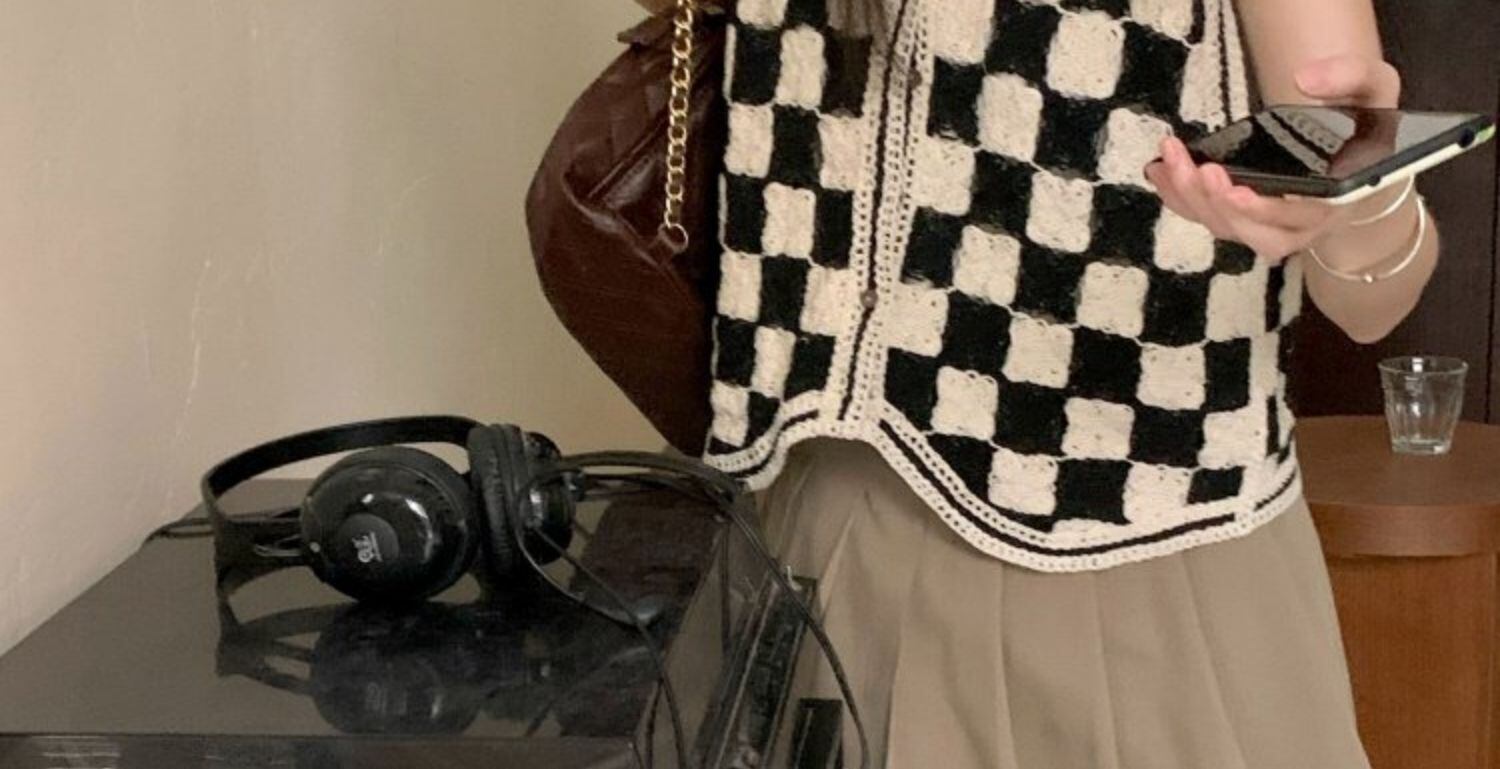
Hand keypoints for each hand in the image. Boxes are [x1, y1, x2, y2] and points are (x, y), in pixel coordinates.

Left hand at [1143, 54, 1403, 263]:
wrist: (1354, 148)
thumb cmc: (1363, 123)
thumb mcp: (1375, 89)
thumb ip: (1350, 77)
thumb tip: (1306, 79)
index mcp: (1335, 201)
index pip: (1298, 220)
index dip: (1263, 212)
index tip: (1236, 191)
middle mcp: (1301, 225)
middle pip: (1252, 233)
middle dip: (1217, 204)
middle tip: (1197, 168)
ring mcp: (1267, 226)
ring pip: (1225, 228)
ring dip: (1192, 199)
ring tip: (1171, 162)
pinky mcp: (1240, 217)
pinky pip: (1206, 218)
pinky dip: (1178, 198)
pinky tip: (1161, 171)